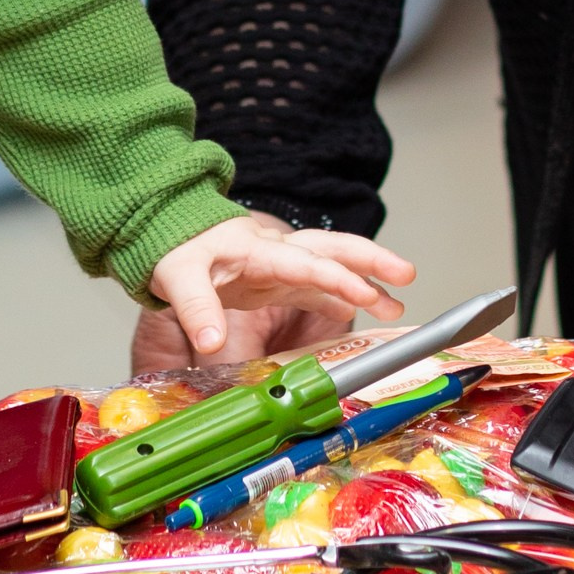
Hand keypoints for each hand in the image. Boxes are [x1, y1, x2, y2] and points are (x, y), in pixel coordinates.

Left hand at [139, 220, 415, 363]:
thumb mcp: (176, 276)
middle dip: (371, 260)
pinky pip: (317, 284)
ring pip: (332, 264)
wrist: (167, 232)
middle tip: (406, 275)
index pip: (305, 262)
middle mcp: (277, 253)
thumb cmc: (175, 247)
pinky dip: (341, 295)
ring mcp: (280, 264)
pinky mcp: (277, 277)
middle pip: (334, 248)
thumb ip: (195, 308)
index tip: (363, 294)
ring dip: (366, 279)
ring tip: (398, 301)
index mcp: (258, 250)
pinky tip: (362, 309)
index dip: (336, 278)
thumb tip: (208, 340)